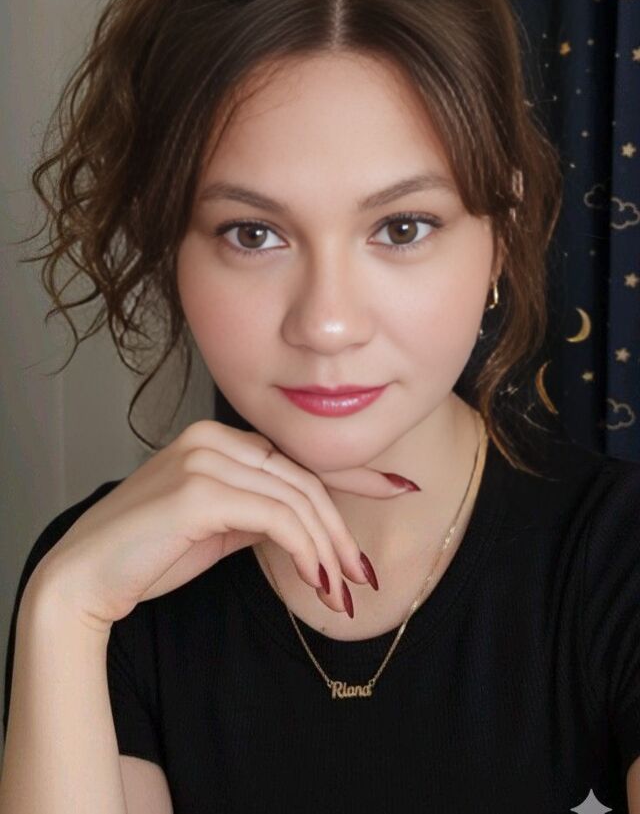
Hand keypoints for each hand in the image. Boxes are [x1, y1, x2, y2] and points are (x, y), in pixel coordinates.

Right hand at [31, 420, 415, 630]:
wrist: (85, 578)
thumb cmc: (147, 554)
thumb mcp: (216, 526)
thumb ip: (257, 511)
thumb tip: (306, 525)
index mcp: (216, 438)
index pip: (296, 456)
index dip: (353, 473)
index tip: (397, 488)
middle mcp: (212, 438)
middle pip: (302, 479)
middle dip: (341, 529)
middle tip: (362, 576)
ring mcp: (204, 460)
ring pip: (295, 499)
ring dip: (327, 549)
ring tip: (341, 591)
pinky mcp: (198, 491)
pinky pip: (275, 517)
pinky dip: (305, 550)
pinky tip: (316, 580)